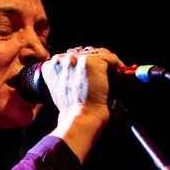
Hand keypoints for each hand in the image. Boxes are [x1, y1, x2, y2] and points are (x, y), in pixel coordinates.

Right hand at [44, 46, 121, 162]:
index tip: (91, 73)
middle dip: (96, 62)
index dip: (83, 64)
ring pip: (98, 54)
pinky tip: (120, 72)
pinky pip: (110, 58)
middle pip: (84, 53)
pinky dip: (118, 65)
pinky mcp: (91, 62)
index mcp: (50, 66)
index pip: (71, 56)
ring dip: (107, 63)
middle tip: (103, 75)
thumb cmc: (72, 109)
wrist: (79, 116)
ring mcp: (76, 59)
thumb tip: (79, 70)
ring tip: (113, 73)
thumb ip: (65, 75)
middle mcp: (61, 59)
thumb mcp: (59, 89)